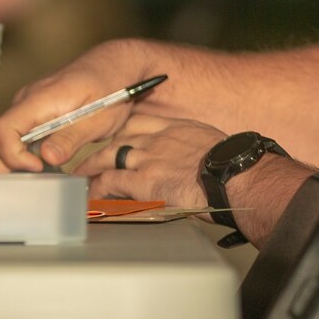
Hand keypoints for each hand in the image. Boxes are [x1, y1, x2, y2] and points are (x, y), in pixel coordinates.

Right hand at [0, 39, 163, 170]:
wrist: (115, 64)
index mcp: (40, 99)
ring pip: (2, 135)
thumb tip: (47, 158)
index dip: (13, 155)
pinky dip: (12, 151)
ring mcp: (28, 104)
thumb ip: (71, 137)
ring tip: (6, 186)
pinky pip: (15, 131)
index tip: (37, 168)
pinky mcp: (34, 109)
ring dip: (1, 160)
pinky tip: (21, 168)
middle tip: (8, 191)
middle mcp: (27, 100)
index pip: (4, 129)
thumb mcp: (99, 118)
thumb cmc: (111, 87)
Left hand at [73, 111, 225, 209]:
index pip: (139, 121)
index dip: (122, 129)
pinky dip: (98, 189)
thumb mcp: (213, 147)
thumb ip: (196, 151)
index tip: (113, 136)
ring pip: (107, 157)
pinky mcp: (144, 180)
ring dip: (91, 169)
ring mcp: (148, 157)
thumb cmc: (235, 169)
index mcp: (176, 127)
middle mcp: (158, 138)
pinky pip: (111, 182)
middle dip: (100, 149)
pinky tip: (91, 197)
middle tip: (88, 159)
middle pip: (118, 137)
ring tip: (81, 179)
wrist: (237, 176)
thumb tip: (195, 165)